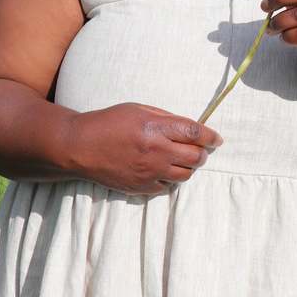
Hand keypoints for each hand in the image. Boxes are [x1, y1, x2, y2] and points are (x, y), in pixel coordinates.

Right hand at [66, 102, 222, 194]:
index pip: (196, 134)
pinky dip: (170, 179)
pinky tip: (164, 171)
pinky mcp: (141, 187)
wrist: (80, 146)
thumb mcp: (138, 109)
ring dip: (189, 167)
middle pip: (196, 158)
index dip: (211, 137)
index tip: (216, 139)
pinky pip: (167, 187)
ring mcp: (149, 172)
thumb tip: (190, 128)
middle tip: (200, 150)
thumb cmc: (108, 122)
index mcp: (156, 128)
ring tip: (181, 160)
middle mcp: (156, 151)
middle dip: (203, 154)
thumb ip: (166, 118)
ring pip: (185, 175)